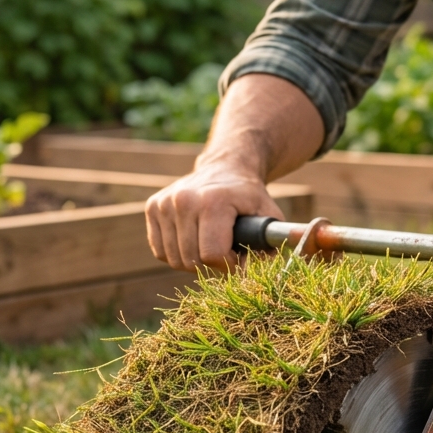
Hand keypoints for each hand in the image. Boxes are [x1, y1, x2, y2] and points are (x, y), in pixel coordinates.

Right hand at [146, 159, 283, 271]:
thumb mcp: (270, 215)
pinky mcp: (152, 208)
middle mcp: (183, 200)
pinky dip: (177, 254)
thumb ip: (277, 239)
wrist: (225, 168)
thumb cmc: (249, 198)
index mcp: (213, 201)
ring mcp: (164, 203)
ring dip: (194, 262)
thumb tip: (279, 257)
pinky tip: (194, 241)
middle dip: (212, 265)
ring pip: (174, 259)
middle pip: (191, 260)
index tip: (239, 256)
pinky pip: (160, 252)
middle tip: (227, 252)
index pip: (212, 254)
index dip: (229, 264)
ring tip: (211, 245)